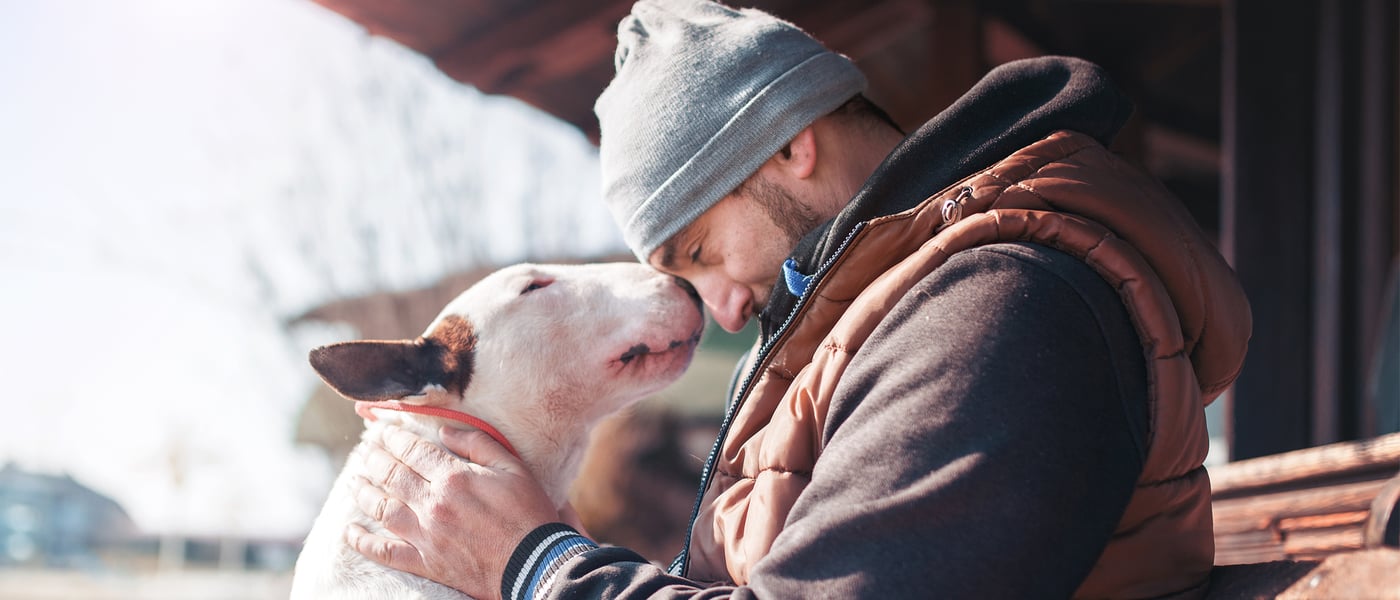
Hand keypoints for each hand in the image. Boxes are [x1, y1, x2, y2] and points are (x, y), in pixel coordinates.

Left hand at [347, 425, 561, 599]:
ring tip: (355, 481)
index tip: (384, 430)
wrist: (535, 564)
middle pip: (392, 476)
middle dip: (375, 459)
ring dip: (364, 493)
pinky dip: (364, 542)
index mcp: (454, 478)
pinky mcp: (426, 562)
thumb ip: (478, 445)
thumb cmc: (529, 514)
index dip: (395, 437)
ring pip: (382, 509)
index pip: (413, 451)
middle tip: (367, 451)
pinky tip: (350, 531)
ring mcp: (426, 536)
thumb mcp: (513, 468)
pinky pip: (385, 552)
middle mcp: (433, 505)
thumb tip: (446, 432)